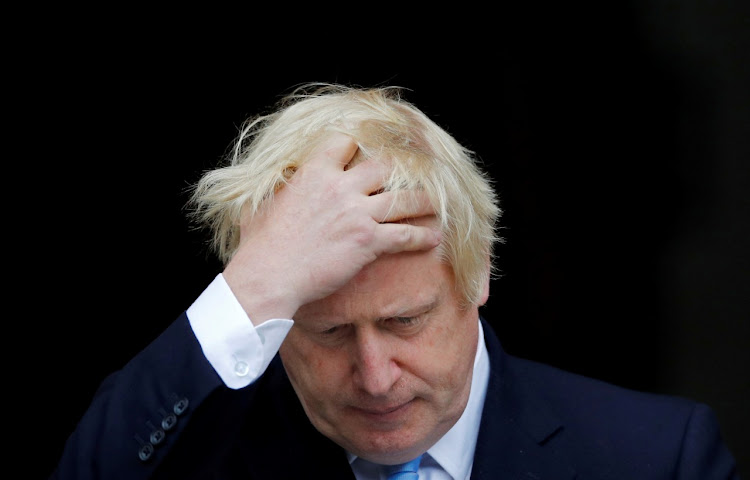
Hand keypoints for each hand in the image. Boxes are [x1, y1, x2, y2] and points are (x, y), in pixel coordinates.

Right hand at [222, 132, 440, 324]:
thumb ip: (283, 186)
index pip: (346, 142)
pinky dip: (422, 236)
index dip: (359, 145)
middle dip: (403, 168)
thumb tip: (285, 179)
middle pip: (384, 166)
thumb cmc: (261, 243)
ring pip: (403, 198)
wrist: (269, 275)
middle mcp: (340, 186)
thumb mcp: (266, 201)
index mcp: (314, 172)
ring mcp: (357, 213)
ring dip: (423, 200)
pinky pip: (405, 235)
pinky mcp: (368, 241)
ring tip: (437, 201)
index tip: (370, 149)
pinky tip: (434, 237)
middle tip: (418, 171)